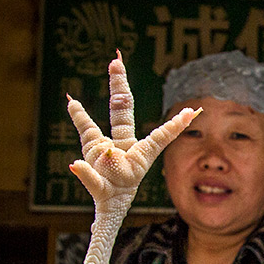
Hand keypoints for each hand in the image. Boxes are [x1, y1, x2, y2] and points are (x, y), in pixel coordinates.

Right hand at [66, 54, 198, 205]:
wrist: (108, 200)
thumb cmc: (114, 201)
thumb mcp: (106, 197)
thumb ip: (92, 181)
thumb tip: (84, 159)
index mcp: (140, 158)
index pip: (161, 138)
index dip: (175, 126)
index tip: (192, 113)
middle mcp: (126, 144)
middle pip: (126, 111)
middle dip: (124, 88)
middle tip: (122, 63)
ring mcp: (109, 143)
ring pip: (114, 111)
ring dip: (116, 87)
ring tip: (116, 62)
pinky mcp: (94, 146)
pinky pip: (85, 128)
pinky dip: (78, 115)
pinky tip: (72, 101)